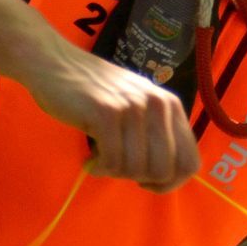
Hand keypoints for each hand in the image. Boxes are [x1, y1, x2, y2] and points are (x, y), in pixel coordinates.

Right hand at [29, 44, 199, 192]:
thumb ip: (157, 132)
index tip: (146, 181)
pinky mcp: (106, 113)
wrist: (56, 63)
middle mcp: (157, 104)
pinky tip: (90, 158)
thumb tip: (170, 176)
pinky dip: (99, 168)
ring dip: (115, 172)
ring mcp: (133, 107)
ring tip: (101, 157)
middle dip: (139, 179)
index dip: (171, 182)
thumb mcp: (137, 105)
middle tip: (119, 166)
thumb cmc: (96, 90)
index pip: (190, 161)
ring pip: (137, 170)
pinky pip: (112, 163)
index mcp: (170, 104)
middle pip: (164, 171)